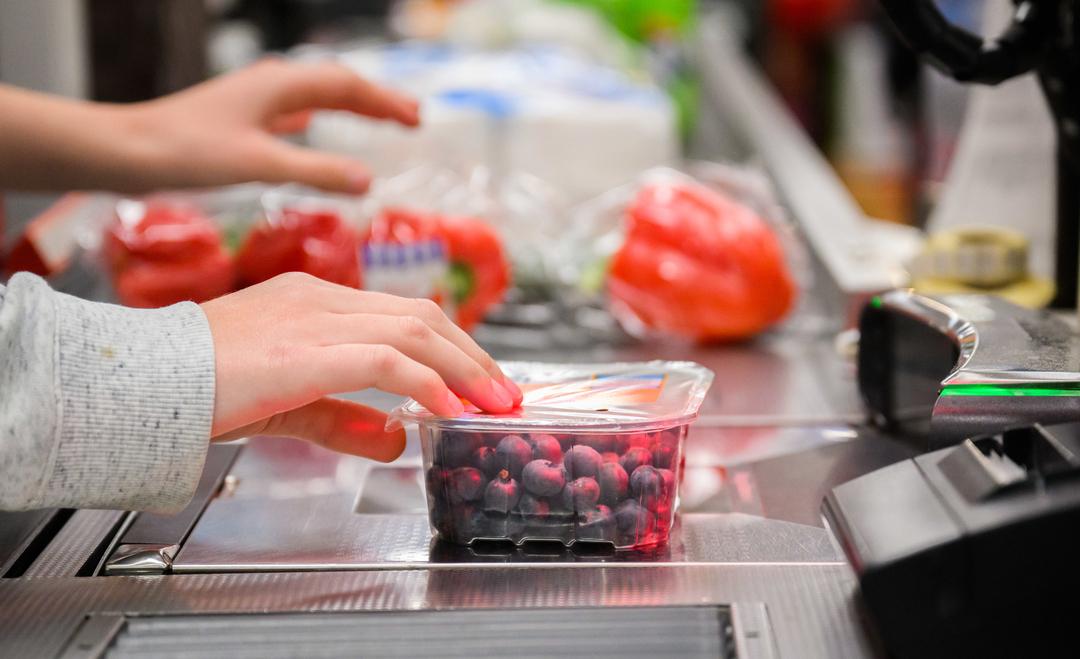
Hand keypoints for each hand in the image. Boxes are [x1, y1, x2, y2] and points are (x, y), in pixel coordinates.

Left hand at [0, 58, 417, 193]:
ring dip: (349, 106)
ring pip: (313, 95)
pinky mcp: (237, 118)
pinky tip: (313, 124)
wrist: (127, 152)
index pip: (348, 86)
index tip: (418, 120)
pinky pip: (289, 111)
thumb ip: (317, 172)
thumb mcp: (260, 164)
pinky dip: (314, 116)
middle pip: (335, 84)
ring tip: (378, 119)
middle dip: (375, 101)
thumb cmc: (189, 153)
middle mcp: (270, 85)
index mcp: (280, 86)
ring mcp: (253, 100)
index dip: (386, 103)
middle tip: (412, 118)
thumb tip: (370, 181)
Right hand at [201, 273, 522, 461]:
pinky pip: (384, 359)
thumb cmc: (197, 388)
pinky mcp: (304, 350)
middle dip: (472, 357)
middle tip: (504, 394)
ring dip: (463, 370)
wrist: (137, 383)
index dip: (452, 347)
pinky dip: (425, 383)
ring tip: (493, 404)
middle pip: (422, 316)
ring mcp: (313, 319)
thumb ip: (343, 418)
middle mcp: (320, 300)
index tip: (481, 379)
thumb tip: (396, 437)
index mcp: (315, 301)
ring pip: (413, 332)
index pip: (404, 314)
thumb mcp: (287, 405)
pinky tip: (448, 408)